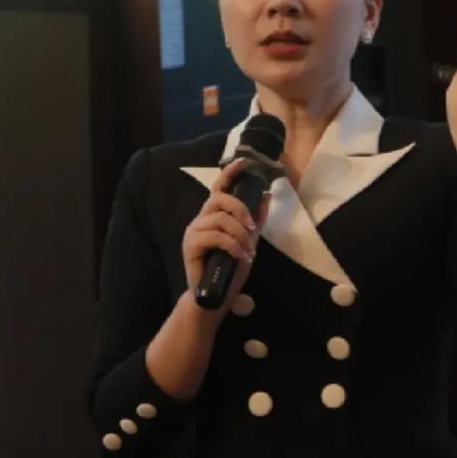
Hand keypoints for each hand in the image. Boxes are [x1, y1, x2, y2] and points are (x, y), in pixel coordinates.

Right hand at [181, 158, 269, 314]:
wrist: (215, 296)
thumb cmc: (229, 269)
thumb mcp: (249, 241)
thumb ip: (256, 220)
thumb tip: (266, 195)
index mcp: (214, 216)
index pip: (218, 188)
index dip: (229, 173)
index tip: (243, 161)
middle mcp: (201, 219)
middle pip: (219, 198)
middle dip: (240, 209)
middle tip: (252, 227)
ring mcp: (194, 231)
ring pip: (220, 219)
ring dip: (240, 235)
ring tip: (247, 251)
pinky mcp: (190, 245)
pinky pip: (215, 236)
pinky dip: (233, 246)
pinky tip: (240, 256)